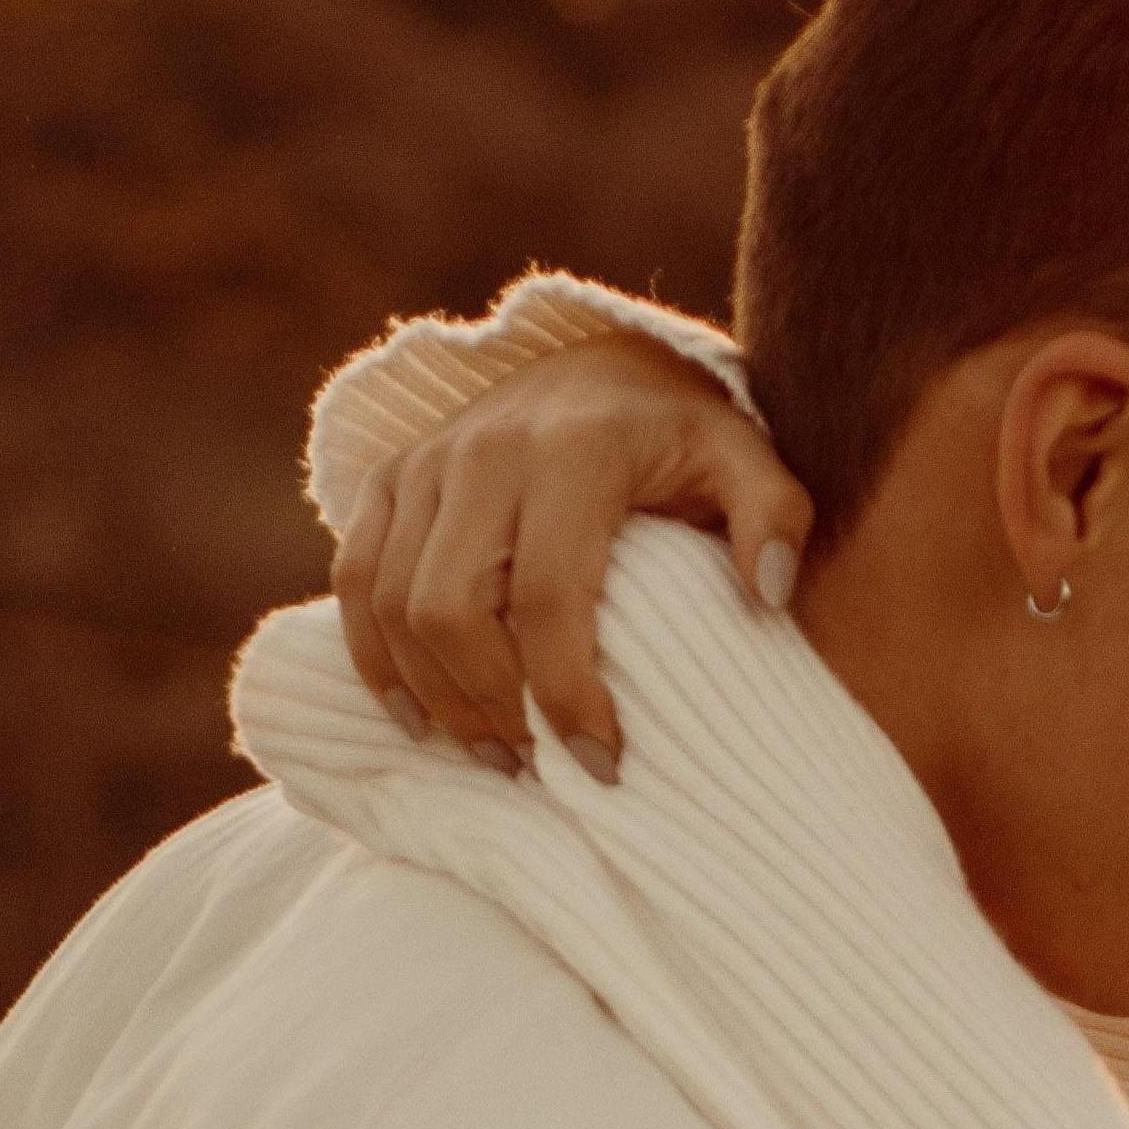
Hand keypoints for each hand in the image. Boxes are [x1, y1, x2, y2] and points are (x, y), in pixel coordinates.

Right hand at [331, 329, 814, 778]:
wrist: (603, 361)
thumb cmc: (681, 435)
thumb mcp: (745, 457)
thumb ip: (774, 514)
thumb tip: (770, 595)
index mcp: (575, 451)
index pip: (549, 597)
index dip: (567, 694)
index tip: (603, 764)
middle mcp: (485, 450)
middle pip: (451, 608)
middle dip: (489, 705)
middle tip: (535, 768)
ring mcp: (427, 462)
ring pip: (393, 602)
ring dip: (434, 695)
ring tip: (492, 754)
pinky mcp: (391, 476)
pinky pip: (355, 576)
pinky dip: (373, 655)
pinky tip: (416, 716)